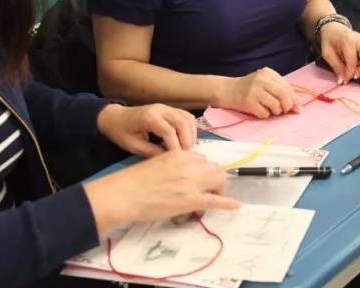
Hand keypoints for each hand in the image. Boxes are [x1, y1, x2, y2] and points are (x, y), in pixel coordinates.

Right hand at [84, 150, 240, 232]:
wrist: (123, 194)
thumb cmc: (133, 181)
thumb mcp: (156, 163)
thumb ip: (173, 165)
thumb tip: (181, 174)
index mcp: (180, 154)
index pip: (202, 159)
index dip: (202, 170)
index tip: (199, 179)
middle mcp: (189, 165)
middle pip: (214, 168)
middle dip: (214, 179)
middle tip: (210, 189)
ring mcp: (192, 183)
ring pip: (219, 180)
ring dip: (219, 189)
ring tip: (216, 197)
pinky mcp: (191, 200)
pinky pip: (216, 200)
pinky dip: (228, 203)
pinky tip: (236, 205)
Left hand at [97, 103, 197, 156]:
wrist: (115, 117)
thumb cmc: (121, 132)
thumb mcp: (133, 145)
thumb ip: (151, 152)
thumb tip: (169, 160)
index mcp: (149, 117)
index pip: (169, 131)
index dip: (175, 146)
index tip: (178, 160)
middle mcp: (160, 109)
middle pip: (182, 122)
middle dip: (187, 140)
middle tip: (186, 156)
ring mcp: (166, 107)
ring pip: (187, 118)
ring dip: (191, 134)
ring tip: (188, 150)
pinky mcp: (170, 109)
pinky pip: (186, 116)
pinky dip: (190, 129)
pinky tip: (187, 141)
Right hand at [217, 67, 300, 117]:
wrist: (227, 90)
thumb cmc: (249, 88)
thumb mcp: (264, 82)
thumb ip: (279, 89)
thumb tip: (296, 105)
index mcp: (268, 73)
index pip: (287, 86)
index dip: (295, 99)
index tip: (298, 108)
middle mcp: (261, 79)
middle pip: (283, 94)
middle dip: (288, 105)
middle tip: (285, 111)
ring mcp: (254, 90)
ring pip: (275, 105)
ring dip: (276, 111)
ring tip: (270, 110)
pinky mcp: (248, 102)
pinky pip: (264, 113)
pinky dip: (265, 115)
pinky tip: (260, 110)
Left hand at [319, 22, 359, 84]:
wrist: (333, 28)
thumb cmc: (329, 40)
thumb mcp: (327, 54)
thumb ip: (336, 67)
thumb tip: (342, 80)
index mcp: (347, 40)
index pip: (352, 61)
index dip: (349, 73)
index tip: (345, 80)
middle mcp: (359, 39)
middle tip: (354, 75)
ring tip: (358, 69)